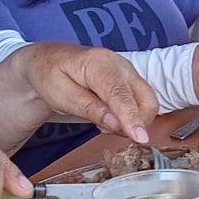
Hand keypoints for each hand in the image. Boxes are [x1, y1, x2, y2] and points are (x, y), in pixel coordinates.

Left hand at [20, 42, 156, 143]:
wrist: (49, 60)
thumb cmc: (50, 74)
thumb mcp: (60, 96)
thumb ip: (89, 109)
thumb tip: (116, 124)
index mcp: (99, 64)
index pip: (121, 95)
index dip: (132, 118)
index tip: (139, 138)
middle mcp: (121, 65)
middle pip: (146, 99)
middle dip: (136, 123)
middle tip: (107, 131)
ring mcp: (128, 71)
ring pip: (148, 103)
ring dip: (134, 121)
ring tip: (105, 123)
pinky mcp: (131, 80)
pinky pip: (142, 102)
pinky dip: (133, 116)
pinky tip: (111, 117)